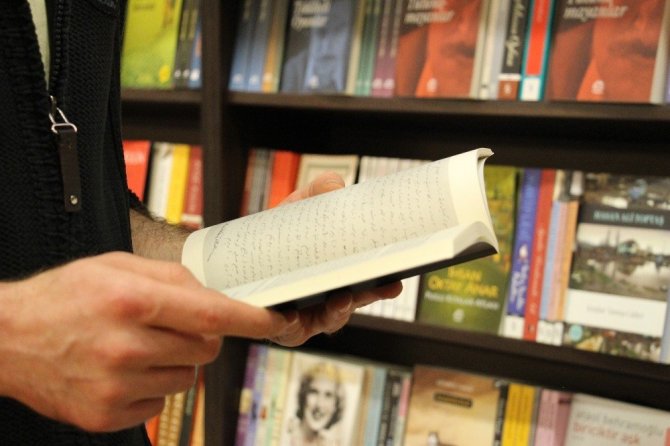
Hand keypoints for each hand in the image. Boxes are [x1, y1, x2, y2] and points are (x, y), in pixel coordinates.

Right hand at [0, 252, 295, 431]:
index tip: (277, 321)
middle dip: (202, 336)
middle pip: (206, 349)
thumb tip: (216, 292)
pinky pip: (161, 402)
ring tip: (138, 346)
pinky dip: (153, 385)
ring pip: (188, 378)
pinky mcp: (108, 415)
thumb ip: (172, 278)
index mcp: (132, 303)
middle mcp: (126, 347)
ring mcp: (116, 387)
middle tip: (171, 325)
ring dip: (176, 362)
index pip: (213, 315)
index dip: (251, 319)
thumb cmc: (65, 296)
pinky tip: (123, 369)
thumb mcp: (117, 266)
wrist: (10, 339)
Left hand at [269, 172, 403, 346]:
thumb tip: (335, 187)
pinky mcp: (280, 326)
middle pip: (354, 304)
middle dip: (367, 297)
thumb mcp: (305, 202)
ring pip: (326, 321)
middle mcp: (329, 297)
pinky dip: (293, 325)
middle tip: (378, 288)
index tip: (395, 281)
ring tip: (339, 300)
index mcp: (341, 273)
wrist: (244, 244)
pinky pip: (288, 331)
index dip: (384, 286)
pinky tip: (293, 315)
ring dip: (337, 312)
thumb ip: (323, 189)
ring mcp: (306, 315)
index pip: (369, 284)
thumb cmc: (282, 227)